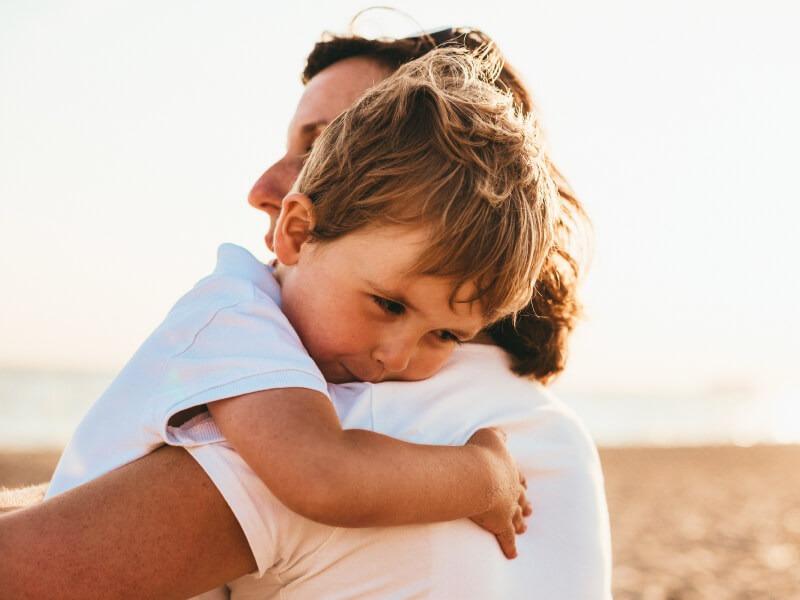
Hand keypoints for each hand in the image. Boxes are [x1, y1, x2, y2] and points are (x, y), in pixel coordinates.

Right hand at [466, 428, 531, 558]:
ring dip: (520, 523)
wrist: (479, 474)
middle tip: (529, 509)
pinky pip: (507, 538)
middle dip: (524, 503)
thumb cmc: (481, 453)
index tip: (523, 485)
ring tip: (524, 527)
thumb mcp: (489, 436)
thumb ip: (497, 435)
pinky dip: (510, 547)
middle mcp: (512, 490)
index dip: (519, 481)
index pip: (517, 477)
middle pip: (521, 499)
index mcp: (510, 471)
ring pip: (517, 518)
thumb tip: (503, 434)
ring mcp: (508, 509)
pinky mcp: (500, 524)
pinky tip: (512, 555)